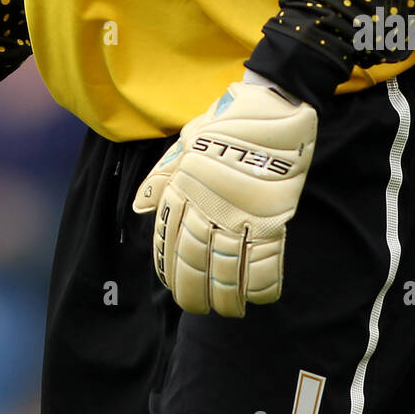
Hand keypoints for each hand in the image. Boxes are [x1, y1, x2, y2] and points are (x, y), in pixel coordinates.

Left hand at [133, 81, 316, 315]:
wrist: (272, 102)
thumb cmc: (228, 120)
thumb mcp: (187, 141)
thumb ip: (164, 176)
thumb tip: (141, 207)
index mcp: (182, 188)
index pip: (167, 241)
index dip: (169, 269)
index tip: (173, 286)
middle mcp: (207, 205)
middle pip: (194, 263)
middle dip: (194, 293)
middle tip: (199, 310)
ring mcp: (240, 213)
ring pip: (226, 270)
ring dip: (226, 298)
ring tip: (229, 311)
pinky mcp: (272, 216)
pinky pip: (265, 261)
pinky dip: (261, 285)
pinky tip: (259, 298)